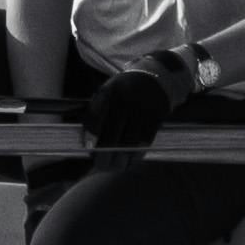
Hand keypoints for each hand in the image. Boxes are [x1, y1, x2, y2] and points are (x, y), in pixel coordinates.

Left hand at [83, 53, 191, 169]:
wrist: (156, 76)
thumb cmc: (126, 87)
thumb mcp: (109, 90)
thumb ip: (99, 108)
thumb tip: (88, 136)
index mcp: (108, 92)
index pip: (96, 117)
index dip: (91, 135)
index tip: (88, 149)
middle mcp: (124, 101)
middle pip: (111, 133)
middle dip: (104, 153)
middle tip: (100, 166)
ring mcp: (141, 110)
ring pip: (128, 141)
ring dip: (121, 158)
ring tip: (115, 167)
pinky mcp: (156, 118)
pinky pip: (145, 141)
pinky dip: (137, 154)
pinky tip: (131, 161)